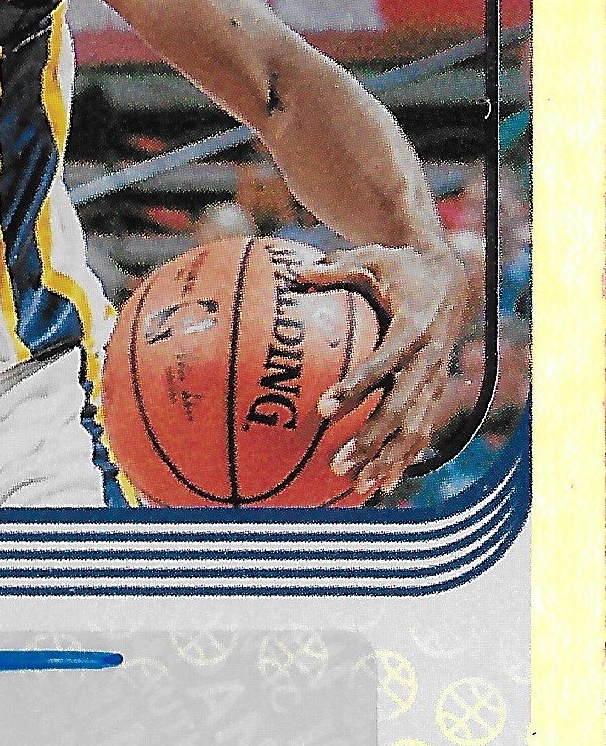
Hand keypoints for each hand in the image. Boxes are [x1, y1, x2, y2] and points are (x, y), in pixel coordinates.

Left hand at [295, 242, 469, 497]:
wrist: (452, 277)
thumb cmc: (400, 266)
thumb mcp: (371, 258)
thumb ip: (335, 267)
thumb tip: (293, 273)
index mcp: (413, 328)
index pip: (382, 364)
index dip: (356, 388)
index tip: (323, 409)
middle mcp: (429, 361)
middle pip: (399, 409)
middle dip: (369, 439)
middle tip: (336, 463)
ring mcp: (435, 380)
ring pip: (414, 429)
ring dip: (387, 460)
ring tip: (358, 487)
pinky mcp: (435, 391)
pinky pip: (422, 430)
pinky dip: (404, 459)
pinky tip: (383, 485)